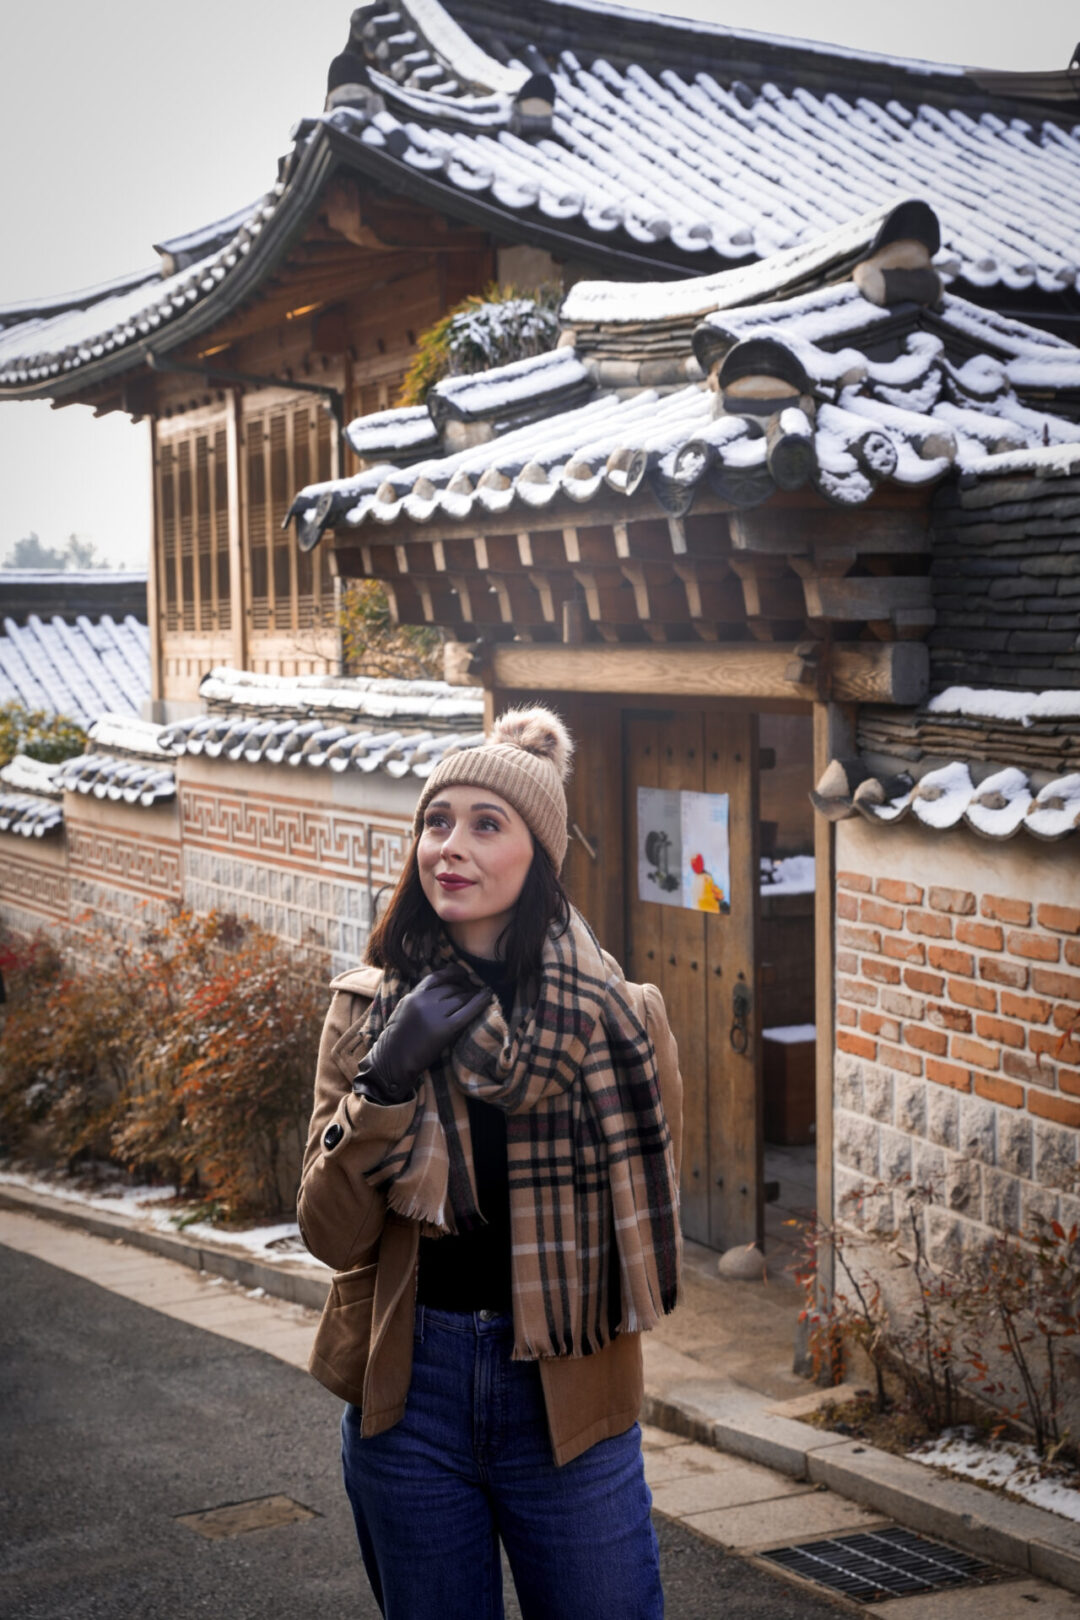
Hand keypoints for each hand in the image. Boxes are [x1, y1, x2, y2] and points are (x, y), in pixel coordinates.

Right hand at [354, 966, 490, 1100]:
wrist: (393, 1060)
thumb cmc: (398, 1039)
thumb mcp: (404, 1010)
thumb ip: (419, 998)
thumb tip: (441, 990)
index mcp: (414, 996)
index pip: (437, 977)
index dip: (453, 973)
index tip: (463, 973)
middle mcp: (424, 1001)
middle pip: (452, 987)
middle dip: (465, 988)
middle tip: (474, 990)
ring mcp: (435, 1014)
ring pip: (461, 997)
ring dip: (472, 996)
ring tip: (481, 996)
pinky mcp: (445, 1028)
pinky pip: (468, 1011)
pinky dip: (480, 1002)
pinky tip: (489, 996)